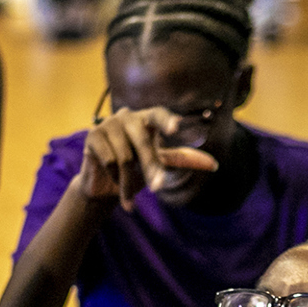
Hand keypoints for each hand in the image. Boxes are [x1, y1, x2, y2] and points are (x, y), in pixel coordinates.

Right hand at [75, 106, 218, 209]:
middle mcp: (128, 116)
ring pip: (125, 158)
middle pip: (144, 145)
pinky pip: (108, 160)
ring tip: (127, 191)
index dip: (167, 121)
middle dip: (151, 169)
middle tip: (158, 188)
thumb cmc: (138, 169)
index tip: (175, 128)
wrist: (106, 185)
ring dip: (127, 181)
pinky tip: (110, 177)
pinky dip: (113, 175)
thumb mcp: (162, 164)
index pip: (160, 115)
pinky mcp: (93, 135)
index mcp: (148, 118)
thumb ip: (184, 160)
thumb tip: (214, 164)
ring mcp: (109, 123)